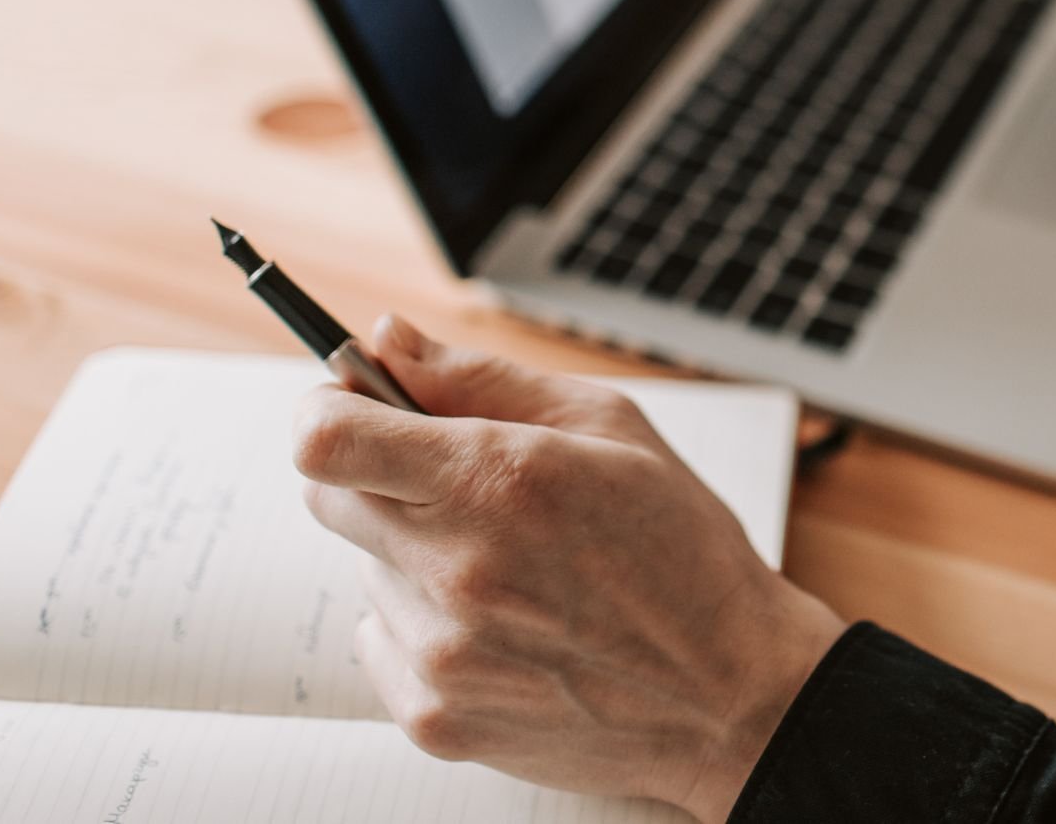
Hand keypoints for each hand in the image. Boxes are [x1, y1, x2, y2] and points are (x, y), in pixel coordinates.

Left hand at [292, 316, 844, 822]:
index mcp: (496, 479)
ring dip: (417, 554)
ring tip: (516, 570)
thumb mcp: (610, 426)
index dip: (326, 408)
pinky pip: (384, 641)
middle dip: (378, 474)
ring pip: (369, 570)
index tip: (352, 404)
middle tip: (460, 485)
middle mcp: (454, 567)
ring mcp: (439, 651)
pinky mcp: (436, 716)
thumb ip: (480, 377)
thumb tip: (387, 339)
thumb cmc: (683, 549)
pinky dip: (428, 625)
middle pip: (329, 498)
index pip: (325, 438)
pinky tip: (508, 626)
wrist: (730, 692)